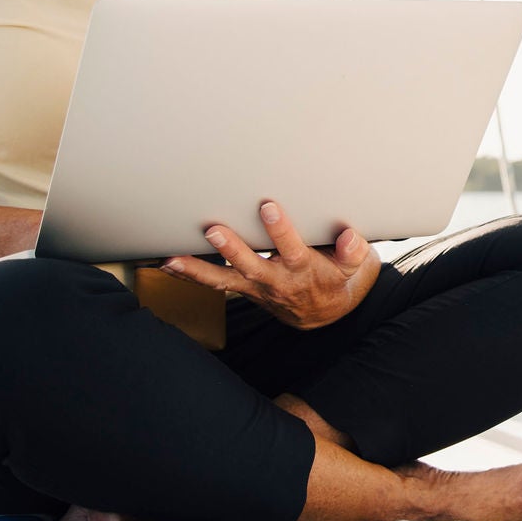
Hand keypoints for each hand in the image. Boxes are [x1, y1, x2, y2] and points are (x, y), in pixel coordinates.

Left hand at [162, 199, 380, 329]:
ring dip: (197, 270)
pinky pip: (214, 284)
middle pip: (251, 267)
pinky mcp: (243, 289)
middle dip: (233, 249)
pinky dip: (189, 275)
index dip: (280, 231)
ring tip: (171, 259)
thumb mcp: (354, 267)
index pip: (292, 249)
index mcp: (304, 271)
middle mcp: (277, 281)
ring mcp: (256, 288)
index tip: (268, 208)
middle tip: (214, 230)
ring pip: (224, 280)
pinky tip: (167, 264)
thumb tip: (348, 236)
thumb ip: (352, 251)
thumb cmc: (337, 278)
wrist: (325, 312)